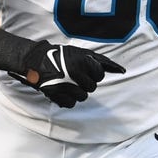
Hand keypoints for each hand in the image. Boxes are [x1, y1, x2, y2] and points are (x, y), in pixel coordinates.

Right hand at [9, 40, 124, 107]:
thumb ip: (101, 61)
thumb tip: (122, 71)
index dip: (94, 73)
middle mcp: (75, 74)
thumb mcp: (82, 53)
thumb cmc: (62, 55)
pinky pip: (71, 104)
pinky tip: (63, 90)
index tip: (85, 69)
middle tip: (75, 76)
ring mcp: (65, 86)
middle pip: (92, 87)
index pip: (100, 75)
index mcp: (83, 62)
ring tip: (69, 82)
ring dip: (78, 91)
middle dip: (86, 82)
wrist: (36, 61)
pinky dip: (68, 98)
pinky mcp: (56, 96)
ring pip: (83, 97)